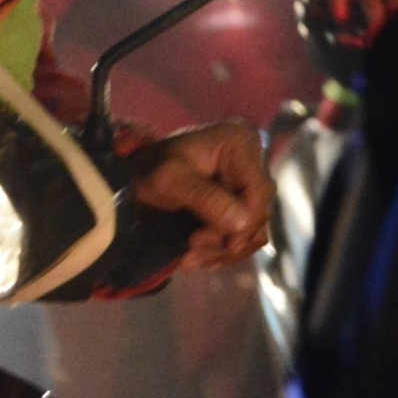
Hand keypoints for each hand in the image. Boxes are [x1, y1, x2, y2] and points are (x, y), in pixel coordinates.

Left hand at [130, 121, 273, 270]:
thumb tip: (244, 223)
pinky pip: (245, 241)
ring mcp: (249, 189)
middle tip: (189, 247)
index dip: (240, 220)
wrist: (138, 179)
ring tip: (188, 254)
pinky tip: (195, 255)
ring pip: (253, 233)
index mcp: (240, 142)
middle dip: (223, 239)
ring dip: (220, 251)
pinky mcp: (243, 210)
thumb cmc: (150, 169)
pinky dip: (220, 253)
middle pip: (258, 214)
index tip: (202, 239)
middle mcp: (253, 164)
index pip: (258, 190)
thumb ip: (204, 197)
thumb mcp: (169, 179)